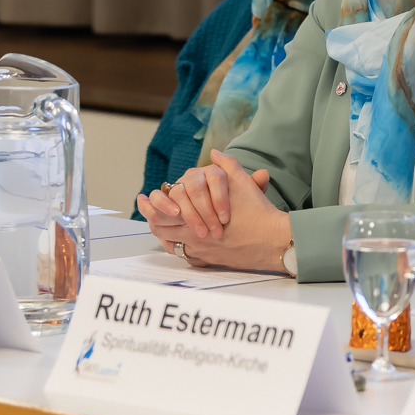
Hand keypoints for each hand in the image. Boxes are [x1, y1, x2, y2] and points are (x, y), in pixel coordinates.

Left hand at [142, 151, 287, 271]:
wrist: (272, 241)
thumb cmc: (257, 212)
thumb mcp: (242, 182)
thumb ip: (226, 165)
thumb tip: (215, 153)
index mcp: (196, 213)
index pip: (163, 209)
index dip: (150, 204)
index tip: (142, 198)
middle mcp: (193, 234)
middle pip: (161, 227)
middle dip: (152, 218)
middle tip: (146, 210)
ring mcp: (200, 250)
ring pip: (172, 242)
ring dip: (164, 234)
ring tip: (159, 227)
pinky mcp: (209, 261)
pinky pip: (185, 255)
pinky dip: (178, 247)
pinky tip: (178, 242)